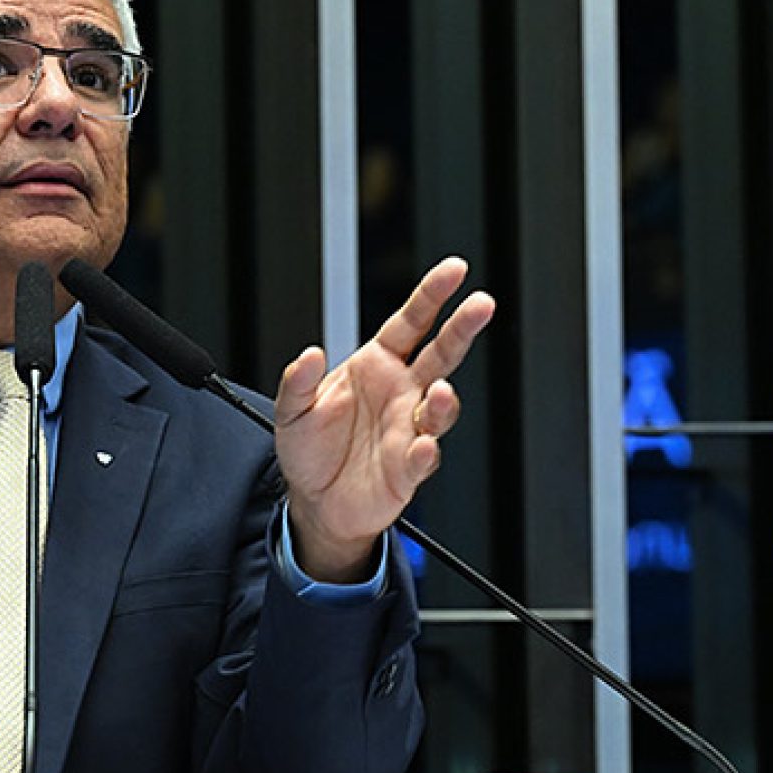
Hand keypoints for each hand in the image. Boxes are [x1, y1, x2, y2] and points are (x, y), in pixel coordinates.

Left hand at [274, 257, 494, 581]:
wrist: (314, 501)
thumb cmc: (310, 449)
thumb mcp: (292, 409)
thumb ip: (298, 381)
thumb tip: (309, 354)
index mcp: (377, 365)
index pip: (412, 322)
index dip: (433, 295)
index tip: (455, 271)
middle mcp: (401, 392)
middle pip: (442, 353)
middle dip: (462, 328)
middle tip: (481, 305)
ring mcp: (410, 428)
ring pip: (440, 406)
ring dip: (442, 400)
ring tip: (437, 393)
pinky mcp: (409, 468)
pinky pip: (424, 456)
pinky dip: (426, 451)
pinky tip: (421, 446)